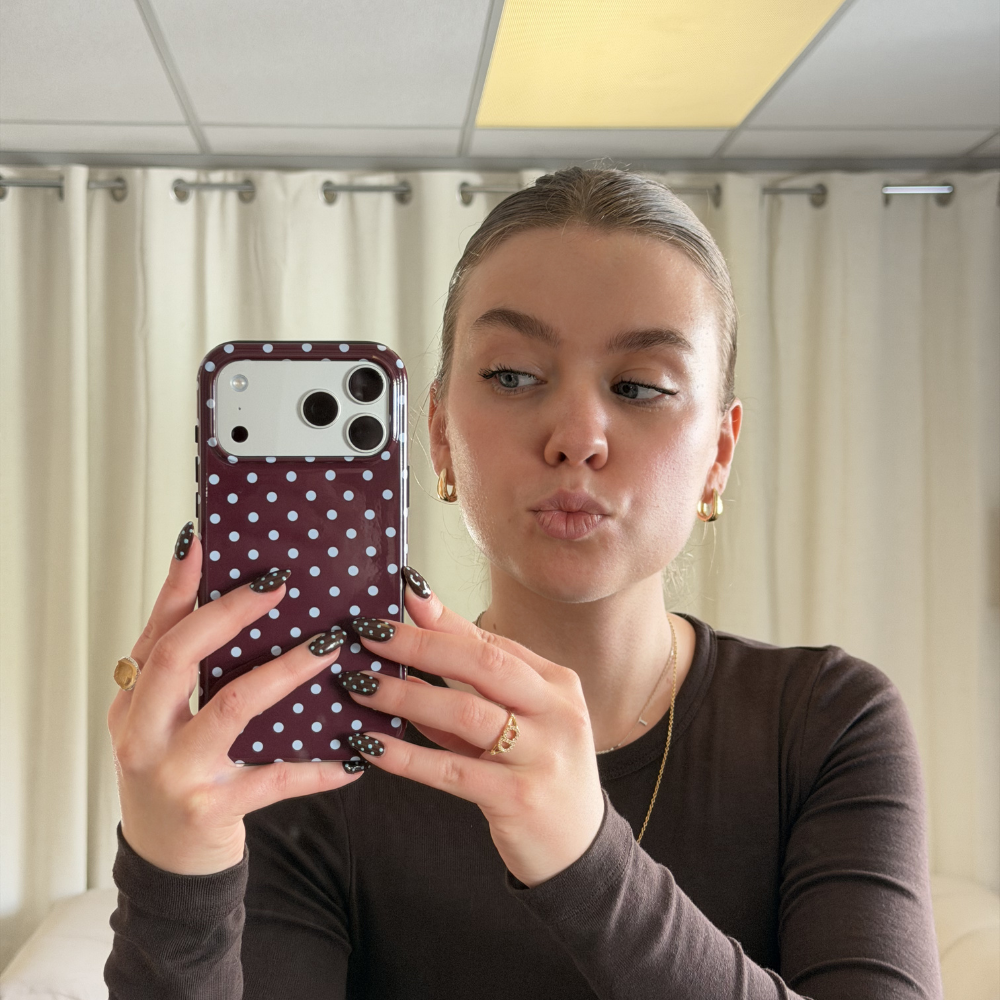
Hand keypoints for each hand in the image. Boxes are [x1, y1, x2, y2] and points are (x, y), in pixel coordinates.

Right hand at [107, 528, 363, 874]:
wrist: (166, 865)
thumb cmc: (174, 776)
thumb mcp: (166, 721)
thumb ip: (191, 672)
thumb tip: (241, 605)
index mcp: (134, 700)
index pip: (156, 629)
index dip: (180, 584)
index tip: (205, 540)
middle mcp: (144, 732)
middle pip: (179, 656)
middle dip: (229, 613)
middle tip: (278, 583)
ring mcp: (175, 771)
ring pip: (233, 706)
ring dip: (286, 671)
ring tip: (329, 646)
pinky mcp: (212, 808)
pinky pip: (276, 778)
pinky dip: (319, 766)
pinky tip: (354, 755)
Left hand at [338, 572, 605, 887]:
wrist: (577, 849)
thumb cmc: (538, 774)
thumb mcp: (519, 724)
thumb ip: (470, 692)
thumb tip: (409, 656)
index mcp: (556, 683)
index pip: (491, 642)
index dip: (442, 619)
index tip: (400, 596)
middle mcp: (557, 711)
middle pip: (481, 664)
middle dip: (420, 644)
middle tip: (369, 632)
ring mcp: (543, 754)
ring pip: (465, 713)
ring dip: (404, 696)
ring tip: (359, 685)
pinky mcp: (520, 798)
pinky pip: (451, 771)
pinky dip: (406, 756)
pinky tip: (369, 746)